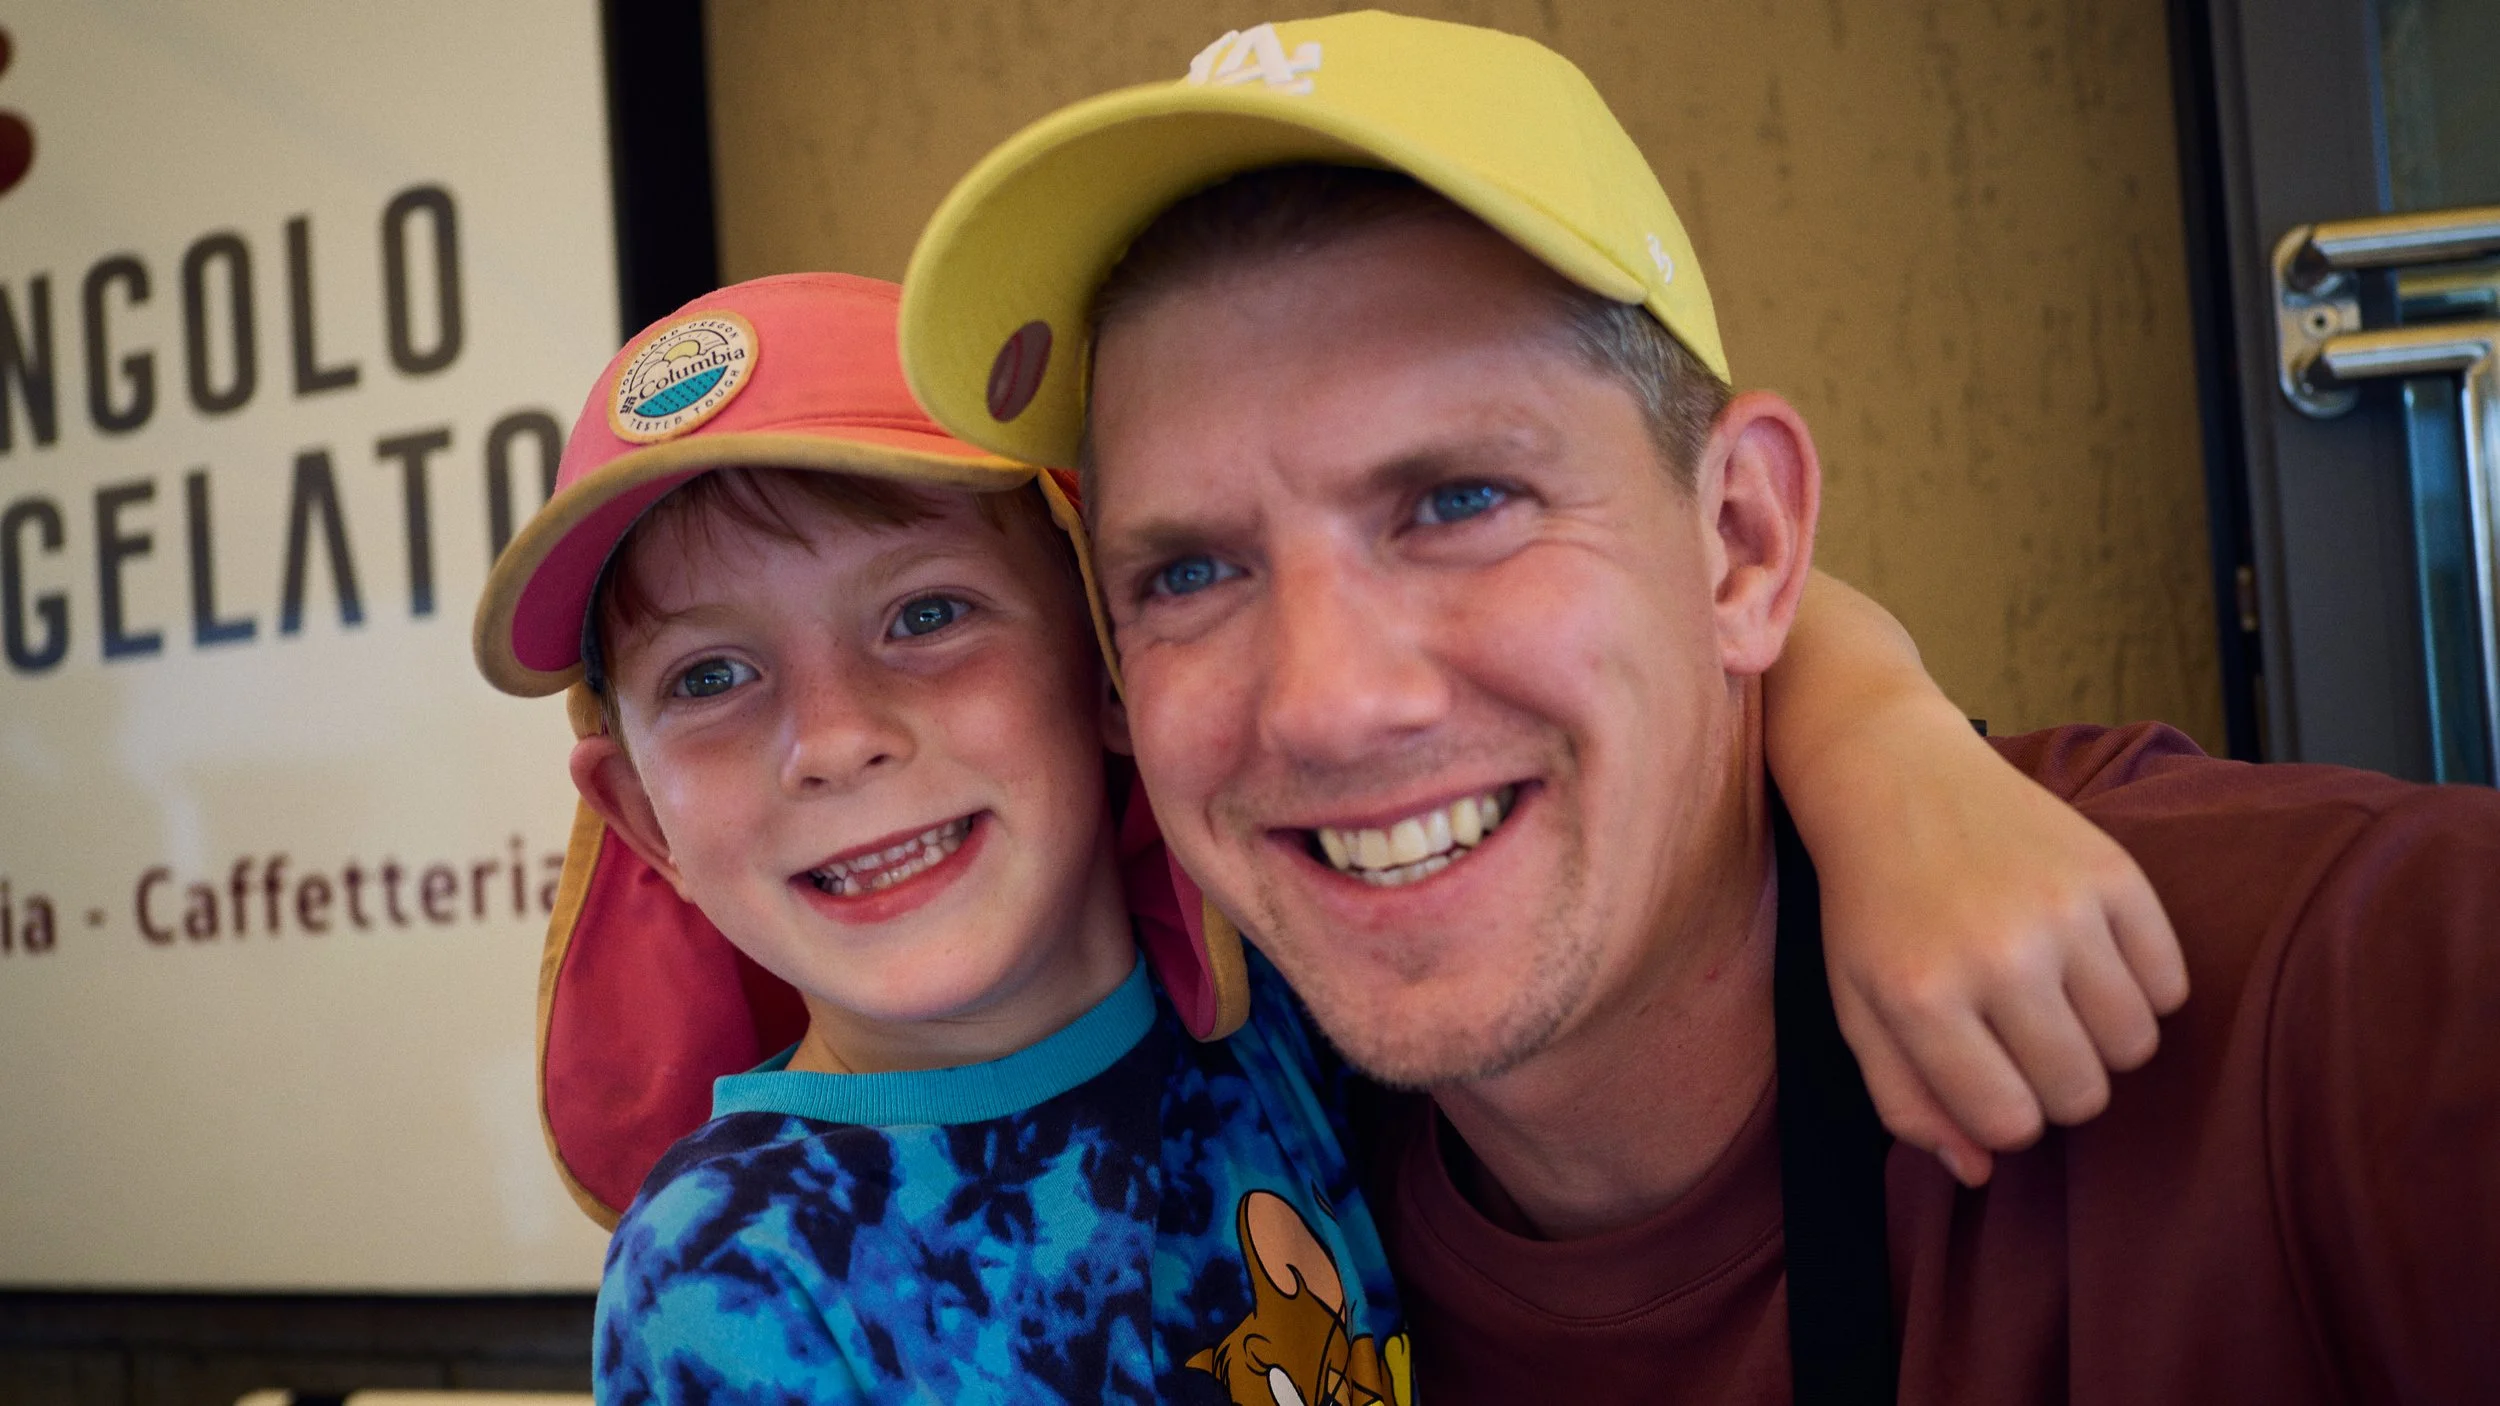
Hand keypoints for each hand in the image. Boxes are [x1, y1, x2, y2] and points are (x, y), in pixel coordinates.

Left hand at [1803, 694, 2187, 1184]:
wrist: (1895, 778)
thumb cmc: (1873, 905)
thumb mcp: (1859, 1006)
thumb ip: (1908, 1101)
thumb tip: (1979, 1171)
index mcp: (1924, 997)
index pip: (2013, 1123)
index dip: (2007, 1115)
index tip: (1989, 1076)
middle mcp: (1998, 955)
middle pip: (2084, 1093)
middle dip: (2056, 1083)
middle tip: (2021, 1034)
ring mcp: (2064, 910)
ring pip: (2136, 1046)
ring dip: (2101, 1039)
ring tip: (2055, 995)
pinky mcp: (2115, 872)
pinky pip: (2170, 985)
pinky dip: (2141, 988)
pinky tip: (2089, 956)